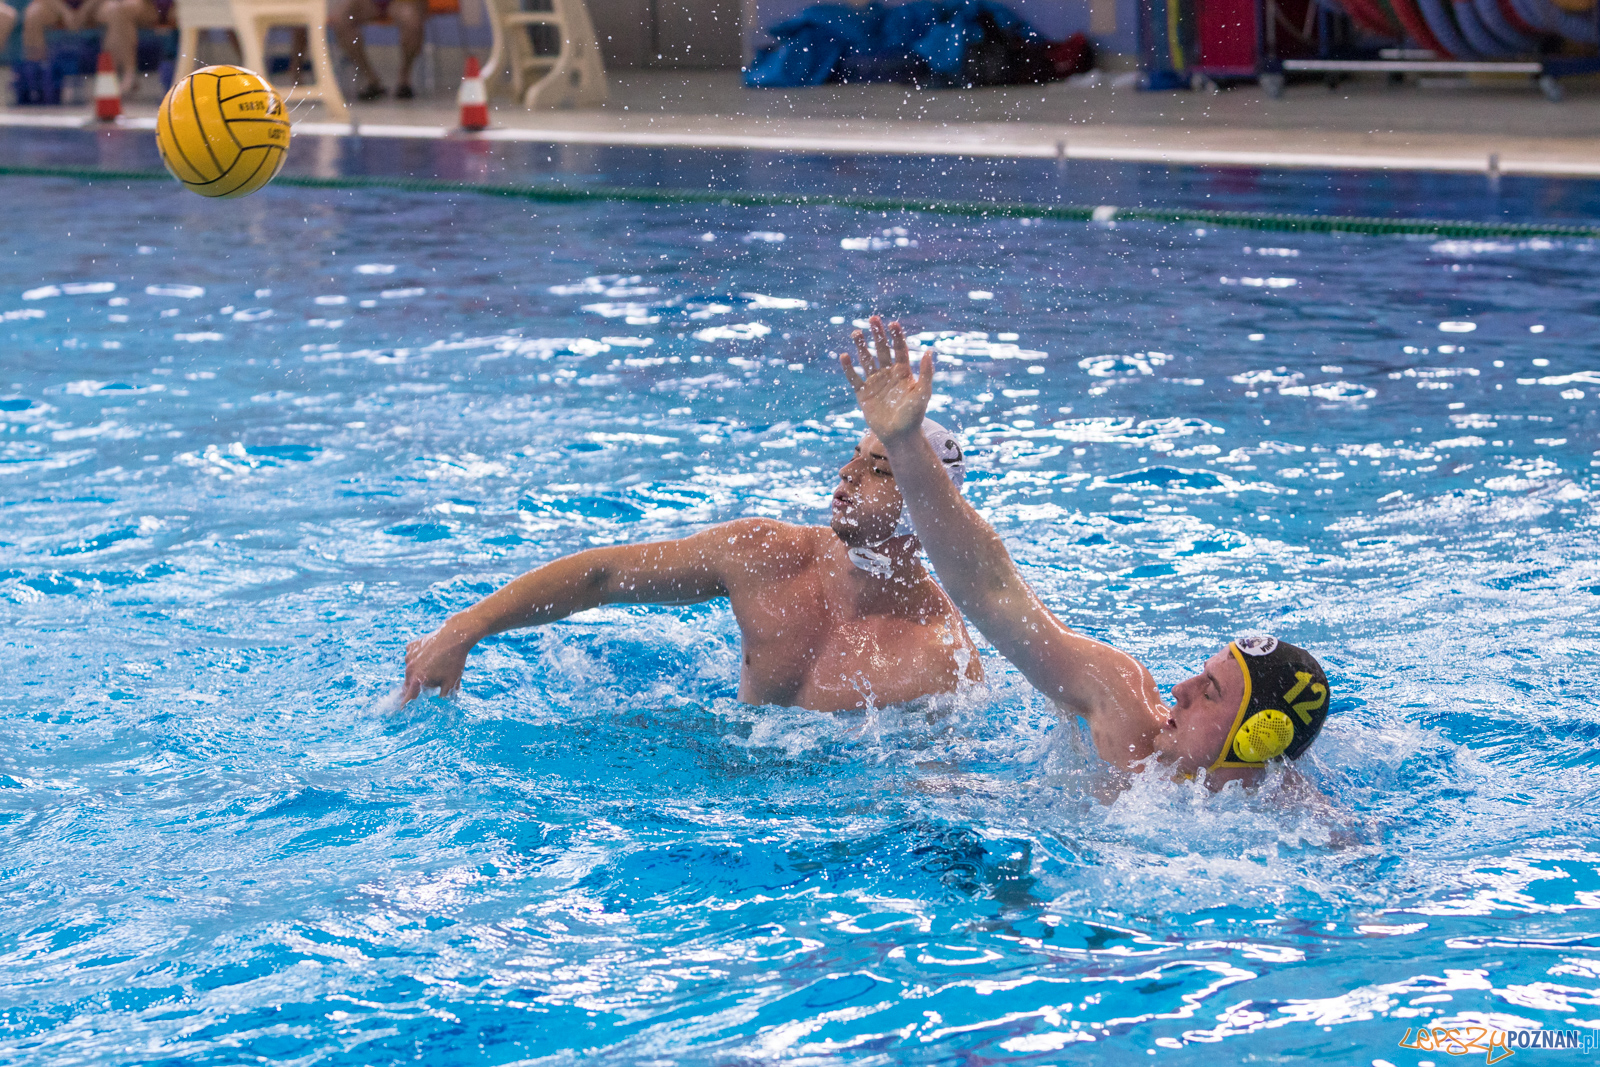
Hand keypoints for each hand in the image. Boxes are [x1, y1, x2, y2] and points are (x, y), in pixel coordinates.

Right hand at [401, 625, 472, 703]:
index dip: (405, 702)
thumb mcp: (452, 682)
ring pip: (410, 668)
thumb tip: (440, 698)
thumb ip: (444, 694)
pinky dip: (417, 657)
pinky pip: (411, 655)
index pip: (408, 695)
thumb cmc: (453, 661)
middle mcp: (410, 668)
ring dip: (417, 671)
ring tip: (432, 667)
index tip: (401, 708)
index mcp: (418, 679)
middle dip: (415, 686)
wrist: (454, 637)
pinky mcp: (411, 646)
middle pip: (408, 682)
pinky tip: (428, 655)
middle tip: (424, 684)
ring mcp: (409, 656)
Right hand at [839, 315, 933, 444]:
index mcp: (903, 372)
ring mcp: (875, 383)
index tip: (893, 323)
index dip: (896, 336)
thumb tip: (930, 351)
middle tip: (873, 319)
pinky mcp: (863, 393)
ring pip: (867, 360)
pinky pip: (854, 378)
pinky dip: (848, 368)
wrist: (900, 436)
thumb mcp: (923, 393)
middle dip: (877, 334)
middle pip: (882, 349)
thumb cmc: (914, 416)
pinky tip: (844, 356)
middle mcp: (888, 374)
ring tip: (856, 332)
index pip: (899, 349)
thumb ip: (927, 373)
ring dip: (861, 346)